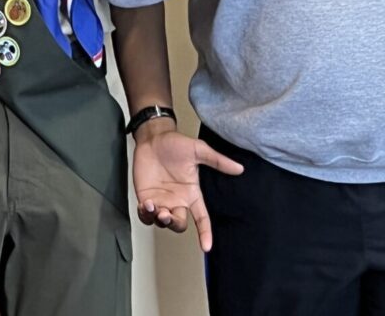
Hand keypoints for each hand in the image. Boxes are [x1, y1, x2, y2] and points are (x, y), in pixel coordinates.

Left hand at [132, 120, 243, 251]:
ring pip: (161, 222)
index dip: (205, 233)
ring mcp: (162, 201)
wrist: (153, 137)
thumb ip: (217, 161)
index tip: (206, 247)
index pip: (201, 218)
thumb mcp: (198, 150)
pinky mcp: (146, 198)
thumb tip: (239, 168)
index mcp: (192, 194)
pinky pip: (145, 216)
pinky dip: (145, 215)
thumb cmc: (175, 143)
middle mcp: (178, 201)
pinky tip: (145, 205)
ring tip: (152, 206)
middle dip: (173, 223)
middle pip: (179, 224)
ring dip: (157, 219)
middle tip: (165, 213)